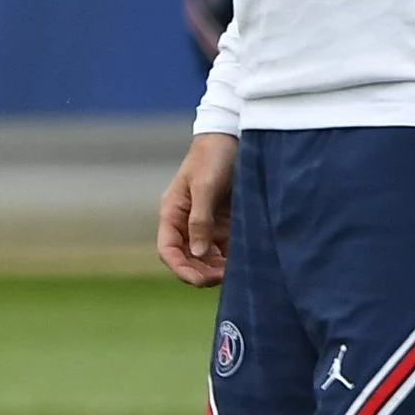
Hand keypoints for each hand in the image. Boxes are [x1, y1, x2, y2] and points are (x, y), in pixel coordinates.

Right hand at [156, 132, 236, 286]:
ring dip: (218, 268)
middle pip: (188, 257)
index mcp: (173, 212)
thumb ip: (200, 220)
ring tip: (238, 273)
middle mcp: (187, 221)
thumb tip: (197, 254)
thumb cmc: (214, 156)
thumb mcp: (205, 186)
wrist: (235, 134)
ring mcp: (207, 222)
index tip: (198, 280)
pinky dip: (232, 258)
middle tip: (223, 279)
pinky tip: (245, 262)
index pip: (168, 249)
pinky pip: (226, 247)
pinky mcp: (226, 222)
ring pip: (207, 256)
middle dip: (201, 272)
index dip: (180, 268)